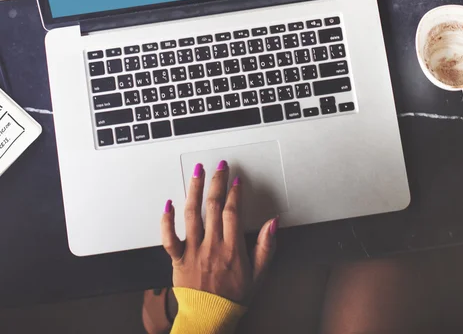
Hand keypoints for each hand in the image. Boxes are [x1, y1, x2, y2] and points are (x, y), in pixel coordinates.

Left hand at [161, 161, 276, 304]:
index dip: (235, 193)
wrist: (209, 319)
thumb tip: (273, 223)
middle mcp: (211, 246)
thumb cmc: (233, 297)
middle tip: (220, 166)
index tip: (236, 180)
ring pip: (192, 214)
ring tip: (197, 172)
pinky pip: (168, 238)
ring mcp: (193, 251)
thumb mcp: (259, 274)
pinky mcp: (177, 259)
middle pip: (213, 206)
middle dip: (217, 182)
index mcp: (232, 249)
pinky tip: (169, 203)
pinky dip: (166, 220)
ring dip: (195, 190)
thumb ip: (266, 247)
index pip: (233, 212)